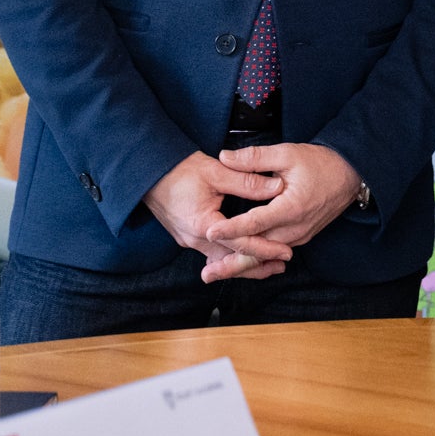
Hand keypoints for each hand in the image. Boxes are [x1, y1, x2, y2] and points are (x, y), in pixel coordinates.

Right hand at [142, 152, 291, 281]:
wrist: (148, 173)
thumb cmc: (179, 170)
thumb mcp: (217, 171)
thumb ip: (248, 181)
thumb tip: (277, 186)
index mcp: (203, 225)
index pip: (240, 243)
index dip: (266, 248)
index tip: (286, 251)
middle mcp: (195, 239)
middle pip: (232, 259)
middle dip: (258, 263)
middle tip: (283, 265)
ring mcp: (189, 240)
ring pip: (222, 259)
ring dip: (244, 262)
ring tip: (269, 265)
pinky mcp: (187, 237)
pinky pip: (213, 253)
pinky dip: (229, 256)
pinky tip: (242, 256)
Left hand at [207, 144, 363, 279]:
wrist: (351, 174)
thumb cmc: (321, 162)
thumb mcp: (287, 153)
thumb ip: (254, 157)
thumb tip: (224, 157)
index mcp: (291, 207)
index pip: (255, 222)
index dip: (231, 229)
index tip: (210, 232)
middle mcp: (295, 228)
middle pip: (259, 250)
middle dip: (231, 263)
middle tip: (206, 274)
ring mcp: (299, 235)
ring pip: (266, 255)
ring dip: (241, 265)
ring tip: (216, 273)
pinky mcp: (301, 237)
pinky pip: (274, 252)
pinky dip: (256, 259)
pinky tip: (238, 262)